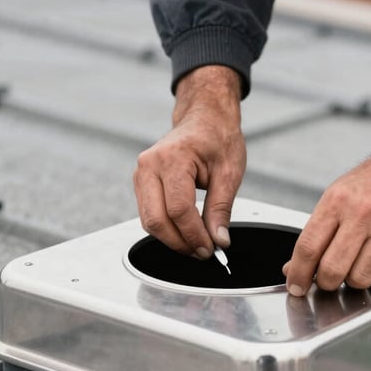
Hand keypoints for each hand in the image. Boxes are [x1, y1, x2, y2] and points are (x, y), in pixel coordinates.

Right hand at [133, 65, 245, 257]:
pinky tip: (185, 232)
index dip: (194, 235)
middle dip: (180, 243)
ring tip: (197, 244)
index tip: (211, 248)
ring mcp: (141, 173)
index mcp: (174, 158)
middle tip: (203, 252)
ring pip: (148, 220)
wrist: (204, 118)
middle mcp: (150, 165)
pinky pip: (148, 213)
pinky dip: (166, 228)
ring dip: (172, 239)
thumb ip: (221, 208)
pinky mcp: (141, 182)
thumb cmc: (217, 137)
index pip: (179, 209)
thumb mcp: (229, 172)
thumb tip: (219, 240)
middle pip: (156, 219)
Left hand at [284, 113, 370, 294]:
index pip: (309, 247)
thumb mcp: (337, 195)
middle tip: (328, 279)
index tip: (296, 286)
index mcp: (337, 200)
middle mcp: (363, 214)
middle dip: (326, 283)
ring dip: (354, 281)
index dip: (298, 274)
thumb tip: (295, 267)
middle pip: (332, 270)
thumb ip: (317, 232)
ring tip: (357, 264)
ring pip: (360, 279)